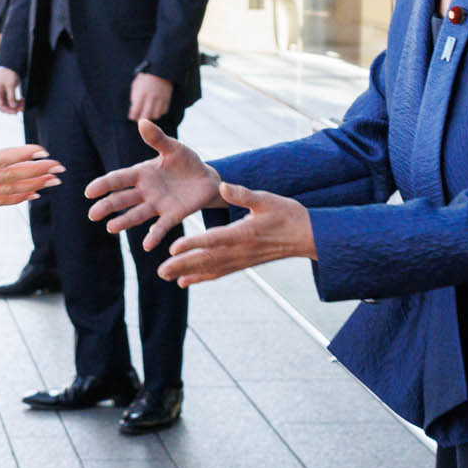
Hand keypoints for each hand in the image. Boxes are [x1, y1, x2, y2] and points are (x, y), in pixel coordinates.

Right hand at [0, 67, 23, 114]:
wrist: (10, 66)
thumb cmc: (8, 73)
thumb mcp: (10, 85)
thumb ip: (11, 96)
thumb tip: (13, 106)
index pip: (1, 106)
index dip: (8, 110)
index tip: (16, 111)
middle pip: (5, 106)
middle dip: (14, 108)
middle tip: (22, 108)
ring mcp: (3, 94)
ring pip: (9, 104)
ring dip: (17, 105)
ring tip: (24, 104)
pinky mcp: (8, 92)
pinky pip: (12, 100)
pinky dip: (17, 102)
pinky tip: (22, 101)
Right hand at [0, 124, 62, 229]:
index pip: (2, 159)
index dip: (25, 155)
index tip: (44, 151)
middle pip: (15, 175)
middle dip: (40, 170)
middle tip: (61, 167)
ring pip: (13, 189)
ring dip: (36, 184)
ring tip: (55, 181)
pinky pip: (2, 200)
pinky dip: (20, 198)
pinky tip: (33, 196)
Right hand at [87, 118, 222, 250]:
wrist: (206, 179)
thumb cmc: (186, 162)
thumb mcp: (173, 148)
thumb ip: (157, 139)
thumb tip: (142, 121)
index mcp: (142, 174)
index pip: (118, 179)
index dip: (103, 185)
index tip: (88, 192)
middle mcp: (145, 191)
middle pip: (122, 199)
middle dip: (107, 206)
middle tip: (92, 214)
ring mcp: (157, 205)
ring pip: (137, 214)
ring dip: (124, 221)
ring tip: (110, 228)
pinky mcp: (172, 216)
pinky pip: (161, 227)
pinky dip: (154, 235)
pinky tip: (147, 245)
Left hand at [127, 71, 172, 124]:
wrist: (161, 69)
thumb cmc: (145, 77)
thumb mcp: (136, 84)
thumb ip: (134, 97)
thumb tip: (134, 109)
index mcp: (141, 93)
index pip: (135, 111)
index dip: (132, 116)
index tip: (131, 116)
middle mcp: (151, 97)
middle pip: (146, 116)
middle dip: (141, 119)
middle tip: (139, 119)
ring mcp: (160, 99)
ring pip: (156, 115)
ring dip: (151, 116)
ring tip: (148, 114)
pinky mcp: (167, 99)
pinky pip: (164, 111)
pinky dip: (159, 112)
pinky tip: (156, 110)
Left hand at [156, 183, 315, 285]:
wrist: (306, 237)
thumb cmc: (287, 214)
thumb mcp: (266, 199)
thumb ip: (243, 194)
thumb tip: (223, 185)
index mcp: (243, 233)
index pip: (213, 240)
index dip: (193, 245)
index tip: (173, 248)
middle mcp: (239, 251)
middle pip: (207, 260)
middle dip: (183, 266)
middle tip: (161, 272)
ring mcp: (241, 260)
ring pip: (210, 269)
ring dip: (187, 274)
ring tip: (165, 277)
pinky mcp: (242, 264)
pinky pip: (219, 272)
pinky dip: (201, 277)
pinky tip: (185, 281)